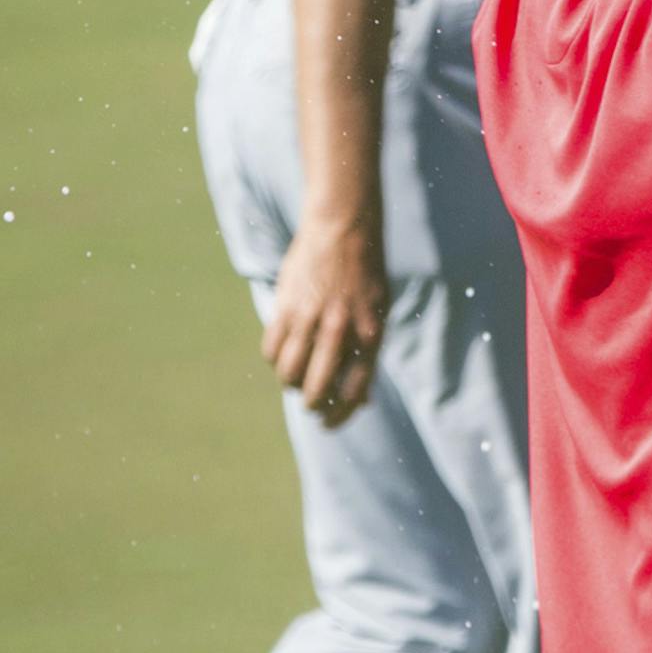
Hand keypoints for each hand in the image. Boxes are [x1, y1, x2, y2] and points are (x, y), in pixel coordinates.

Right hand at [260, 215, 390, 425]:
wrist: (344, 228)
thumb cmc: (366, 275)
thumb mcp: (380, 313)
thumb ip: (368, 355)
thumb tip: (364, 400)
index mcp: (370, 334)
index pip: (354, 391)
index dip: (341, 415)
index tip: (330, 424)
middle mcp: (340, 330)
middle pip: (316, 389)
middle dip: (313, 405)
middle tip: (311, 405)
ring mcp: (310, 319)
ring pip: (289, 373)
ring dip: (291, 383)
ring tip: (297, 377)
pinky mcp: (285, 307)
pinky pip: (272, 350)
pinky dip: (275, 360)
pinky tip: (284, 355)